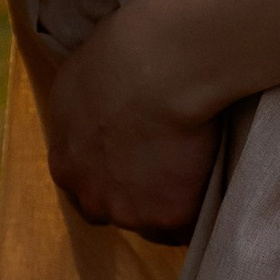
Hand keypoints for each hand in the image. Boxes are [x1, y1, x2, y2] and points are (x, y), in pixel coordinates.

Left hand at [43, 2, 221, 241]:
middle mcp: (91, 196)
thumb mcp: (78, 81)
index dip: (110, 176)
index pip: (83, 188)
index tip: (132, 161)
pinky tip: (214, 175)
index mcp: (66, 163)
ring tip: (196, 167)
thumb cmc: (118, 55)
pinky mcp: (170, 216)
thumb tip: (94, 117)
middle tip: (165, 166)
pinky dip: (201, 205)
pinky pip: (189, 223)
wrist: (159, 66)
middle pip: (115, 211)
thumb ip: (81, 115)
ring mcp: (130, 212)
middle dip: (136, 196)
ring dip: (169, 202)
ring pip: (153, 222)